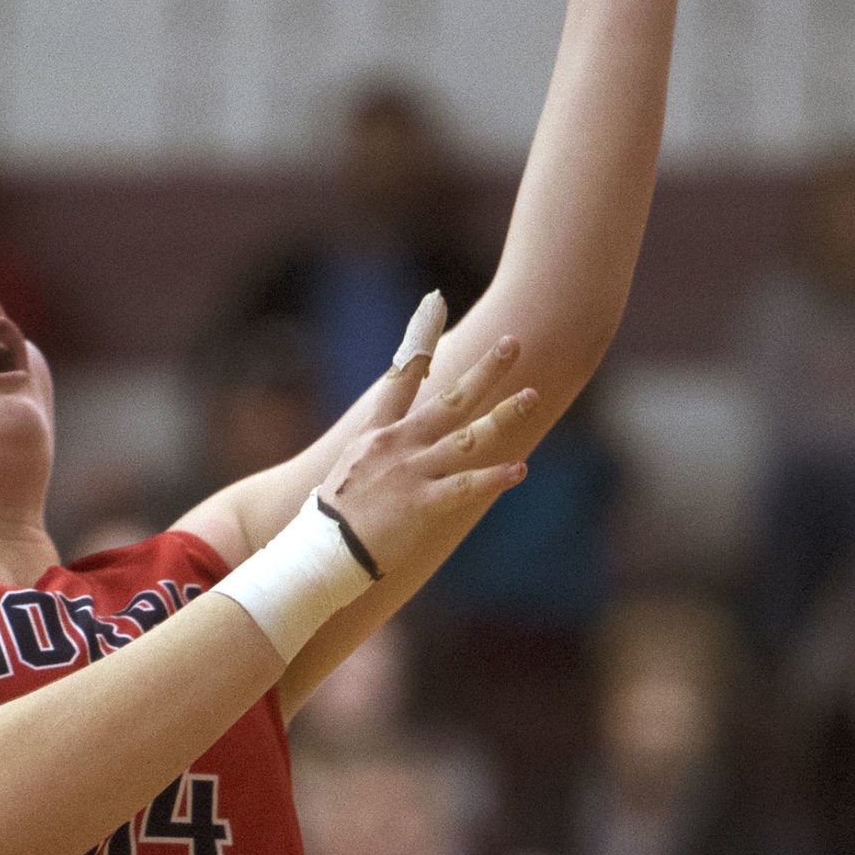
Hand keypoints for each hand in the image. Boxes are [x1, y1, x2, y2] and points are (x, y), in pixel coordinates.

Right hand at [315, 333, 537, 575]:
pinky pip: (465, 487)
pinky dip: (493, 478)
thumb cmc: (334, 515)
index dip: (420, 342)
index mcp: (379, 432)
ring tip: (532, 396)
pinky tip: (519, 469)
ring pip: (466, 437)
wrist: (322, 549)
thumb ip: (376, 447)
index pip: (401, 377)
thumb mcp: (350, 465)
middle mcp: (399, 443)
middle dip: (484, 370)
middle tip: (513, 342)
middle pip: (450, 398)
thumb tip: (392, 438)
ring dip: (502, 416)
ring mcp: (412, 472)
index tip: (434, 304)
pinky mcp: (422, 504)